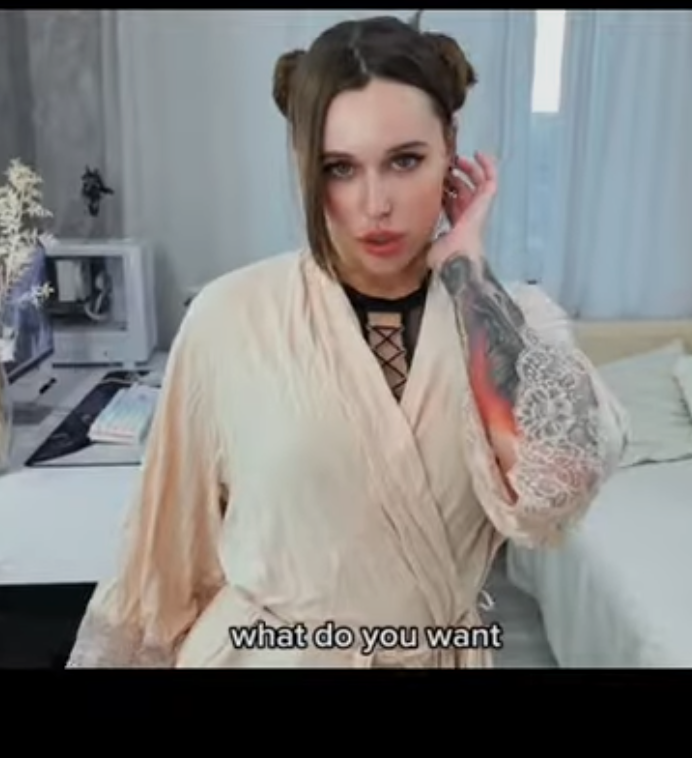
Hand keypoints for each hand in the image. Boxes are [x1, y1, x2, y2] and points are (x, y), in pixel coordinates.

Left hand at [427, 151, 497, 269]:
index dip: (444, 188)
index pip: (451, 201)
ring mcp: (476, 209)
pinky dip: (486, 167)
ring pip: (476, 183)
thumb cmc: (440, 256)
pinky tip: (477, 155)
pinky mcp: (484, 202)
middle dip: (453, 176)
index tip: (433, 179)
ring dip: (467, 169)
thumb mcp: (426, 240)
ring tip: (457, 159)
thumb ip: (423, 232)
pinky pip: (490, 180)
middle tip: (443, 166)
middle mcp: (467, 215)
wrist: (453, 258)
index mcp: (455, 224)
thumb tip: (409, 225)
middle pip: (462, 189)